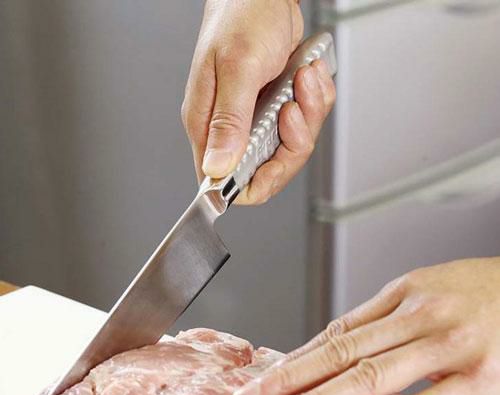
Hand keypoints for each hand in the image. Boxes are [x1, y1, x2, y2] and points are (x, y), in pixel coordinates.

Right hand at [182, 0, 335, 204]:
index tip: (274, 165)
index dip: (252, 183)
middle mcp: (230, 128)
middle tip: (292, 111)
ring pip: (289, 148)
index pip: (223, 182)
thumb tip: (217, 169)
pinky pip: (304, 125)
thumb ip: (229, 122)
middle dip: (290, 144)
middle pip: (265, 170)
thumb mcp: (238, 69)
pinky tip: (306, 77)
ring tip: (302, 81)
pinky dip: (314, 102)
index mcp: (208, 124)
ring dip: (307, 116)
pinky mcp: (275, 110)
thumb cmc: (242, 17)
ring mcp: (255, 120)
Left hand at [233, 258, 499, 394]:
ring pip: (372, 375)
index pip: (337, 330)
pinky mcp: (482, 375)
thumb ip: (386, 316)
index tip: (267, 376)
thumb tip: (341, 341)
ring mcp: (448, 345)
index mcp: (402, 294)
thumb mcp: (428, 288)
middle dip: (290, 378)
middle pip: (341, 350)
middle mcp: (417, 316)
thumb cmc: (484, 289)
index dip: (298, 356)